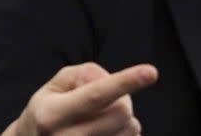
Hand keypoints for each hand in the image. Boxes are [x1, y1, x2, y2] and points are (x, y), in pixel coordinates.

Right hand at [2, 62, 157, 135]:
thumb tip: (113, 82)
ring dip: (126, 121)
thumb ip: (87, 74)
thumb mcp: (58, 83)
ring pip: (129, 131)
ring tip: (104, 120)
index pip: (97, 95)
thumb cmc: (49, 109)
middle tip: (107, 103)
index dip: (126, 82)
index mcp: (52, 114)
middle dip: (123, 101)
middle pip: (121, 112)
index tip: (151, 72)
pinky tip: (109, 132)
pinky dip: (126, 135)